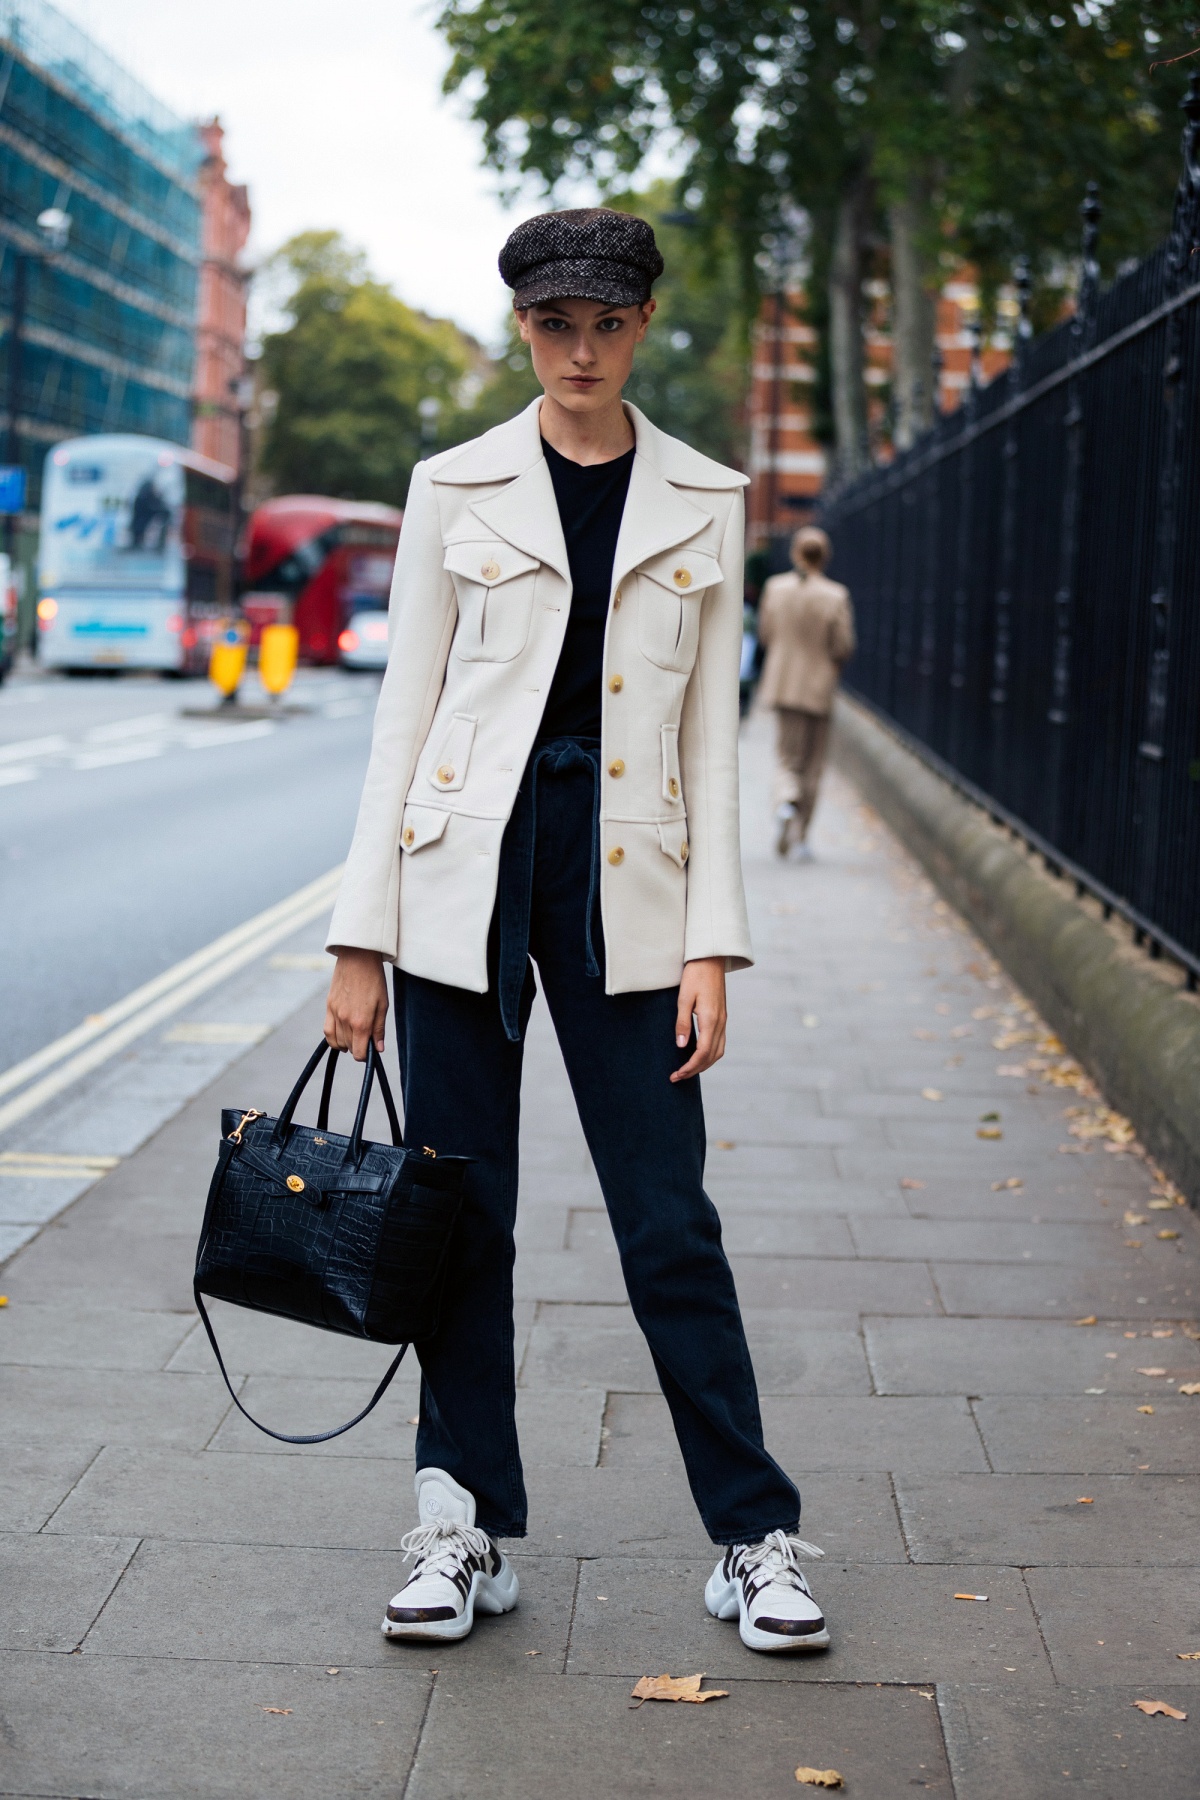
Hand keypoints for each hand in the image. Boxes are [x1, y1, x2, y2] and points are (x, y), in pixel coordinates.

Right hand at [325, 948, 387, 1061]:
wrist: (358, 958)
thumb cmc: (374, 980)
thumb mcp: (383, 1005)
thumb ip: (379, 1029)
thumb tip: (378, 1049)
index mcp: (361, 1022)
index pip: (359, 1053)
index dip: (365, 1056)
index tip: (370, 1051)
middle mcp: (345, 1020)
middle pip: (349, 1047)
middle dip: (358, 1047)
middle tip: (366, 1039)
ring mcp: (334, 1013)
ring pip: (337, 1041)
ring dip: (346, 1043)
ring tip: (355, 1037)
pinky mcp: (328, 1006)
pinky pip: (327, 1031)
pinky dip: (333, 1038)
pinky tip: (341, 1036)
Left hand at [670, 956, 726, 1081]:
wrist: (710, 958)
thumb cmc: (695, 975)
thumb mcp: (683, 998)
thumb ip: (682, 1023)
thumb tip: (681, 1046)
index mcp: (711, 1020)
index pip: (702, 1053)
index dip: (690, 1067)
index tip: (677, 1074)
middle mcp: (720, 1023)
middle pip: (711, 1056)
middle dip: (695, 1070)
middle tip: (678, 1076)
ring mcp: (723, 1020)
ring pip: (718, 1051)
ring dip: (704, 1064)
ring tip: (687, 1069)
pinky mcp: (722, 1016)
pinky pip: (719, 1042)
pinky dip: (710, 1054)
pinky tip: (698, 1054)